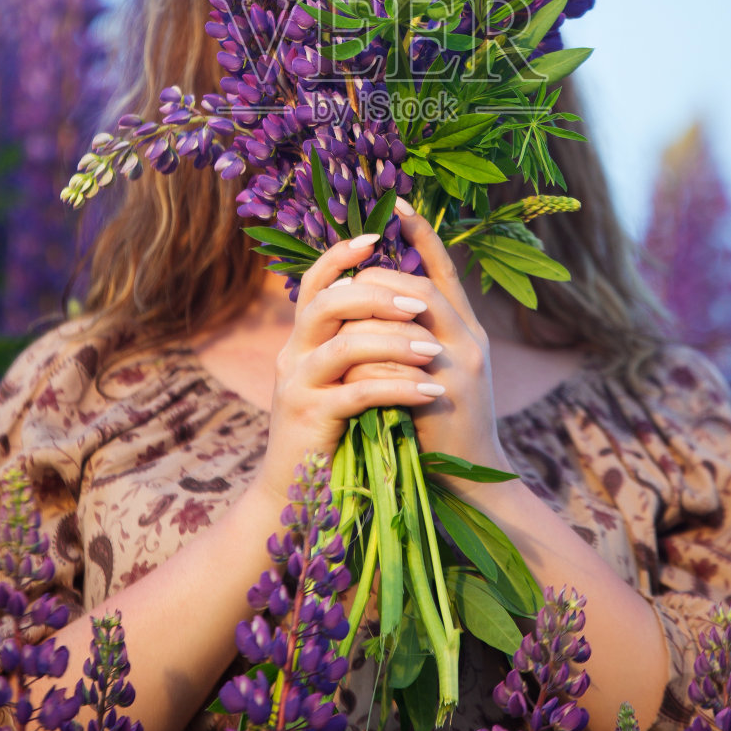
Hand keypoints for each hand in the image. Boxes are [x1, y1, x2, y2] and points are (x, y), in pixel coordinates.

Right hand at [257, 231, 449, 505]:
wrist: (298, 496)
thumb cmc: (332, 432)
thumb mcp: (339, 378)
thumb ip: (354, 342)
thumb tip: (398, 299)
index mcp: (302, 339)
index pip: (314, 282)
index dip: (340, 255)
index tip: (376, 235)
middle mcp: (293, 354)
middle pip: (328, 303)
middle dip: (378, 296)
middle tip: (420, 304)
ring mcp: (298, 386)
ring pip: (346, 346)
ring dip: (397, 344)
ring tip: (436, 352)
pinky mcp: (310, 420)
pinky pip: (359, 393)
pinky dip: (398, 388)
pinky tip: (429, 391)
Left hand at [337, 203, 510, 472]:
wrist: (471, 478)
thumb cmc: (442, 421)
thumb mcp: (436, 368)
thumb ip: (415, 333)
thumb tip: (372, 295)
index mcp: (467, 327)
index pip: (445, 267)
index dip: (423, 233)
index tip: (397, 201)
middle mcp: (470, 339)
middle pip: (418, 288)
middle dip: (375, 282)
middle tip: (346, 287)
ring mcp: (460, 366)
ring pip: (408, 317)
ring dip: (365, 319)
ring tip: (339, 326)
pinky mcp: (443, 396)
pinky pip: (394, 363)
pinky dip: (366, 362)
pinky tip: (347, 368)